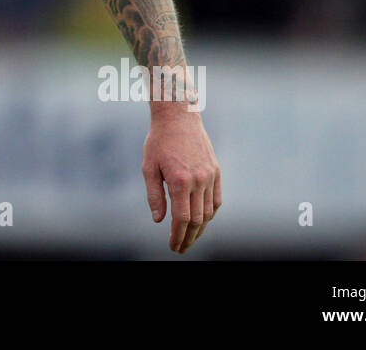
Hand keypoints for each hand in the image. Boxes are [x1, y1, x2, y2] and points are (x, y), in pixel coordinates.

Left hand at [142, 109, 220, 252]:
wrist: (178, 118)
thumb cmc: (159, 141)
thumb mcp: (149, 167)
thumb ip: (154, 195)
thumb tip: (159, 220)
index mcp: (180, 180)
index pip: (182, 218)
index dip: (178, 236)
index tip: (173, 246)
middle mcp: (198, 180)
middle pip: (197, 219)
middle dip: (188, 237)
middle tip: (181, 248)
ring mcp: (210, 176)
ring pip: (209, 212)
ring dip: (200, 229)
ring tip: (190, 238)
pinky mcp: (216, 171)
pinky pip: (216, 200)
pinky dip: (210, 214)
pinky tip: (201, 220)